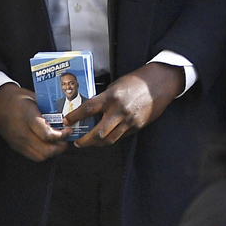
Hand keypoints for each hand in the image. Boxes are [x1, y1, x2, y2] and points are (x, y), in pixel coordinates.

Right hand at [0, 83, 68, 160]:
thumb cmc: (18, 98)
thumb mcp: (35, 99)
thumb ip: (49, 110)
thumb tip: (66, 118)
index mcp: (27, 117)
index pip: (48, 135)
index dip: (62, 136)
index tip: (68, 130)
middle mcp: (21, 132)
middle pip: (45, 150)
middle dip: (60, 147)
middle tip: (65, 140)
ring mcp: (17, 141)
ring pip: (40, 156)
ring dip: (52, 152)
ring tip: (57, 143)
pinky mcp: (15, 146)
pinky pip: (32, 155)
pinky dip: (42, 152)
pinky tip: (46, 144)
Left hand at [67, 62, 184, 147]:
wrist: (158, 83)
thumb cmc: (135, 82)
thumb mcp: (114, 86)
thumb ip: (103, 99)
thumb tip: (90, 111)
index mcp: (111, 97)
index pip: (88, 109)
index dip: (75, 117)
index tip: (66, 121)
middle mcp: (119, 111)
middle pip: (98, 132)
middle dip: (85, 141)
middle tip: (77, 142)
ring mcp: (129, 120)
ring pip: (110, 139)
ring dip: (97, 144)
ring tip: (89, 143)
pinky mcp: (137, 126)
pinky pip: (121, 136)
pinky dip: (111, 138)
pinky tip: (105, 138)